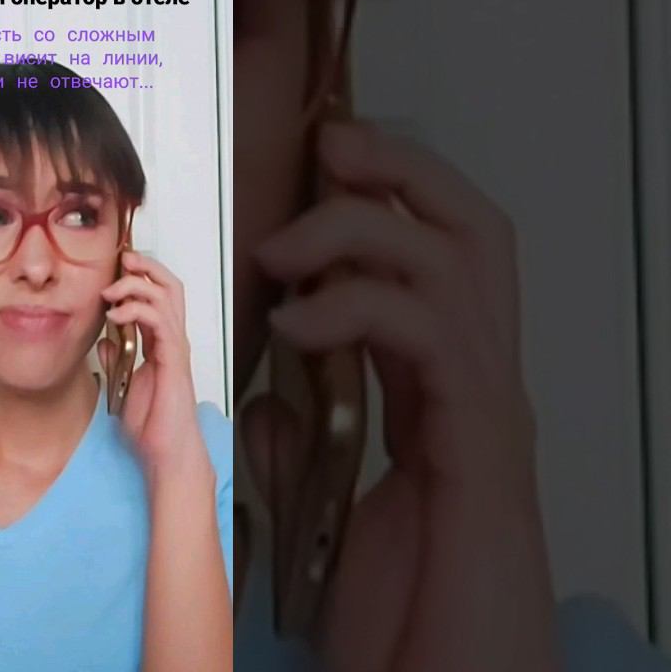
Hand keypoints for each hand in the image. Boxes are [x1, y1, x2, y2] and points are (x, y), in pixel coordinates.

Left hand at [98, 251, 208, 478]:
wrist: (167, 452)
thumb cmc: (152, 425)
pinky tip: (116, 314)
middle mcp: (172, 340)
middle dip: (146, 266)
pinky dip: (137, 310)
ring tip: (110, 290)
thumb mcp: (123, 384)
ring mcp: (175, 348)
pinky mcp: (173, 359)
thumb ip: (115, 358)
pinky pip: (159, 322)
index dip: (140, 276)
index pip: (158, 295)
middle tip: (122, 259)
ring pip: (166, 296)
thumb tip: (102, 339)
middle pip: (170, 286)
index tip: (116, 268)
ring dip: (136, 285)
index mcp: (161, 343)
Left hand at [241, 120, 556, 670]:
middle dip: (405, 172)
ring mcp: (490, 407)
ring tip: (283, 252)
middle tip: (334, 149)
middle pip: (476, 230)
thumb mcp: (333, 504)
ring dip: (367, 232)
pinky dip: (361, 310)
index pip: (433, 260)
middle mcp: (478, 382)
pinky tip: (297, 325)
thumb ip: (305, 441)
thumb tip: (265, 394)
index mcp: (440, 391)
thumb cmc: (405, 607)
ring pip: (462, 261)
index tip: (321, 168)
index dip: (386, 200)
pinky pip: (436, 336)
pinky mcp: (483, 443)